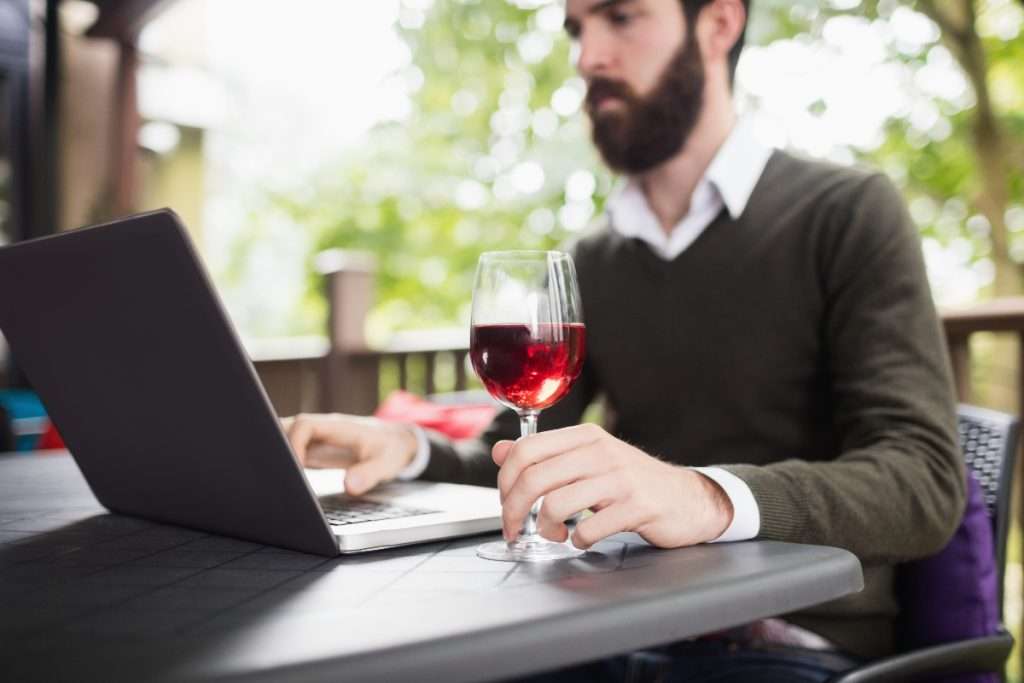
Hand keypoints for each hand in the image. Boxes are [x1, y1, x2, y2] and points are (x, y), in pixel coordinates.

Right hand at [281, 413, 418, 495]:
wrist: (396, 441)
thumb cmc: (391, 449)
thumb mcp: (387, 463)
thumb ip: (369, 473)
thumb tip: (349, 486)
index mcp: (338, 427)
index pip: (305, 425)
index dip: (294, 444)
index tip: (295, 468)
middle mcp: (323, 429)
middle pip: (287, 426)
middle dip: (274, 446)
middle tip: (273, 473)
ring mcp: (316, 438)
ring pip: (284, 436)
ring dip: (275, 452)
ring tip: (271, 477)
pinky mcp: (313, 449)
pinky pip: (290, 449)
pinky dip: (281, 460)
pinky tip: (279, 478)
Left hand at [494, 424, 733, 548]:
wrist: (687, 498)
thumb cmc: (632, 482)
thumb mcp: (587, 461)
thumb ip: (545, 456)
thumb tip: (501, 452)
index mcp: (584, 437)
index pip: (525, 450)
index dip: (505, 481)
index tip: (505, 504)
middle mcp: (600, 451)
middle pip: (534, 479)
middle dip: (514, 512)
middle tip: (515, 529)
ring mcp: (620, 478)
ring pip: (556, 504)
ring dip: (546, 529)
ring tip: (556, 533)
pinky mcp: (637, 506)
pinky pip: (588, 529)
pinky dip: (578, 541)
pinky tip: (584, 538)